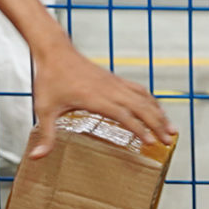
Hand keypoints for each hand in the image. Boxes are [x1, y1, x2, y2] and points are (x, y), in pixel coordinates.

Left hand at [26, 37, 174, 157]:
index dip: (139, 129)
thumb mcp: (45, 109)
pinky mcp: (114, 78)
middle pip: (141, 107)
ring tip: (170, 127)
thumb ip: (46, 135)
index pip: (124, 115)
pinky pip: (138, 90)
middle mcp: (110, 89)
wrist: (55, 51)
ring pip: (144, 98)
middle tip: (169, 140)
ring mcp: (114, 82)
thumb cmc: (50, 78)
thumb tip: (37, 157)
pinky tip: (155, 108)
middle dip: (157, 124)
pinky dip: (151, 100)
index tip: (151, 142)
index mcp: (96, 98)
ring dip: (159, 113)